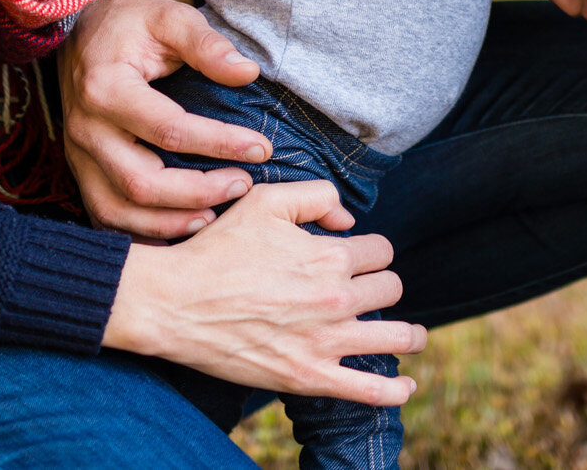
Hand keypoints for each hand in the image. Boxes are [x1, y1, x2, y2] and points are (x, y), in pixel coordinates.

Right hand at [60, 0, 307, 238]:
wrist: (86, 22)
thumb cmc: (133, 19)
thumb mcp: (171, 16)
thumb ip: (207, 44)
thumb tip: (247, 73)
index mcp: (105, 88)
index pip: (169, 130)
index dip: (220, 143)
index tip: (261, 147)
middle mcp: (85, 127)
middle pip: (141, 182)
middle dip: (198, 191)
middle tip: (243, 185)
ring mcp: (78, 153)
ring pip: (119, 208)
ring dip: (170, 221)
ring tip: (216, 215)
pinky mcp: (80, 167)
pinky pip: (105, 213)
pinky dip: (141, 228)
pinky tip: (180, 224)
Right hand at [103, 180, 427, 404]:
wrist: (175, 302)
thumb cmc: (217, 249)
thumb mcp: (264, 200)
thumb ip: (316, 197)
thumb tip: (348, 220)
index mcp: (329, 256)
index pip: (382, 250)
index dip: (370, 250)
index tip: (355, 257)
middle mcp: (336, 299)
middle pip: (391, 289)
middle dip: (381, 285)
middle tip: (364, 291)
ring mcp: (325, 341)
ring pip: (397, 336)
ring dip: (409, 333)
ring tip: (411, 334)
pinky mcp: (309, 377)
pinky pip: (369, 391)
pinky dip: (395, 390)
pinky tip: (407, 384)